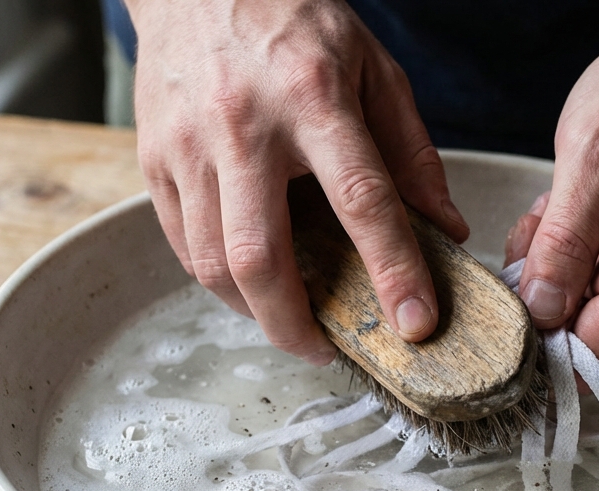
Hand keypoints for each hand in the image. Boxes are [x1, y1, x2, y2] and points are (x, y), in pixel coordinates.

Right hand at [127, 0, 468, 364]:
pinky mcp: (153, 159)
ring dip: (254, 312)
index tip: (416, 324)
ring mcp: (187, 146)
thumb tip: (445, 229)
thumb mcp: (374, 69)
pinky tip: (250, 285)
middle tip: (326, 350)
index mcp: (312, 98)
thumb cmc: (296, 20)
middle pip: (261, 258)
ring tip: (291, 320)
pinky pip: (183, 246)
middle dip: (295, 326)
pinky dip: (218, 281)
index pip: (360, 201)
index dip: (392, 271)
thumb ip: (412, 152)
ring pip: (213, 264)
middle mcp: (243, 126)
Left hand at [505, 0, 598, 372]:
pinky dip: (572, 254)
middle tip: (536, 226)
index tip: (504, 304)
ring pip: (586, 311)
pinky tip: (574, 208)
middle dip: (540, 294)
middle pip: (583, 337)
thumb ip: (563, 244)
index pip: (589, 355)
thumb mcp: (590, 158)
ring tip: (559, 206)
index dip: (536, 346)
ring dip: (554, 268)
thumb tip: (541, 312)